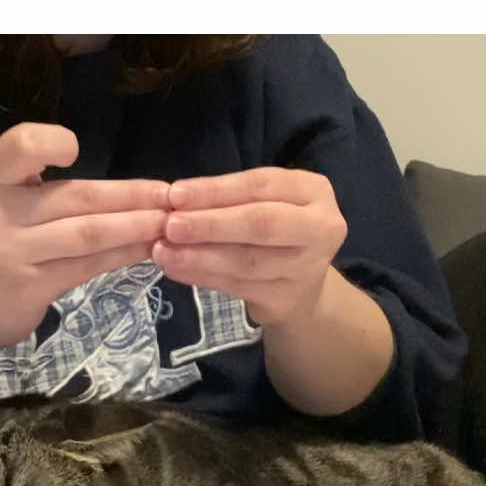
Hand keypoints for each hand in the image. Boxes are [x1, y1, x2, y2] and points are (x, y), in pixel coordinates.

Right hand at [0, 123, 169, 352]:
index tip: (75, 147)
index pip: (16, 149)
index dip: (46, 143)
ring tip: (169, 223)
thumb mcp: (0, 201)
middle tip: (169, 194)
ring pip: (87, 234)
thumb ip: (38, 183)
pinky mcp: (32, 286)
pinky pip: (88, 266)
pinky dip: (122, 255)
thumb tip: (116, 182)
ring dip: (134, 227)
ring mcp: (14, 252)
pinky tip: (148, 249)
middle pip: (75, 197)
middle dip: (129, 195)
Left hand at [152, 167, 346, 326]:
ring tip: (164, 251)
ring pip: (246, 261)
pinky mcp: (287, 300)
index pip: (261, 185)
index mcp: (314, 192)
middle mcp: (321, 228)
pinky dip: (202, 277)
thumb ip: (229, 200)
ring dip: (199, 256)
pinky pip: (237, 287)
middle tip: (169, 225)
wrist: (304, 288)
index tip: (175, 194)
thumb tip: (174, 201)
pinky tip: (176, 269)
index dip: (216, 190)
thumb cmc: (276, 233)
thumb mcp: (265, 203)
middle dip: (210, 224)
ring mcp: (307, 269)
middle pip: (260, 224)